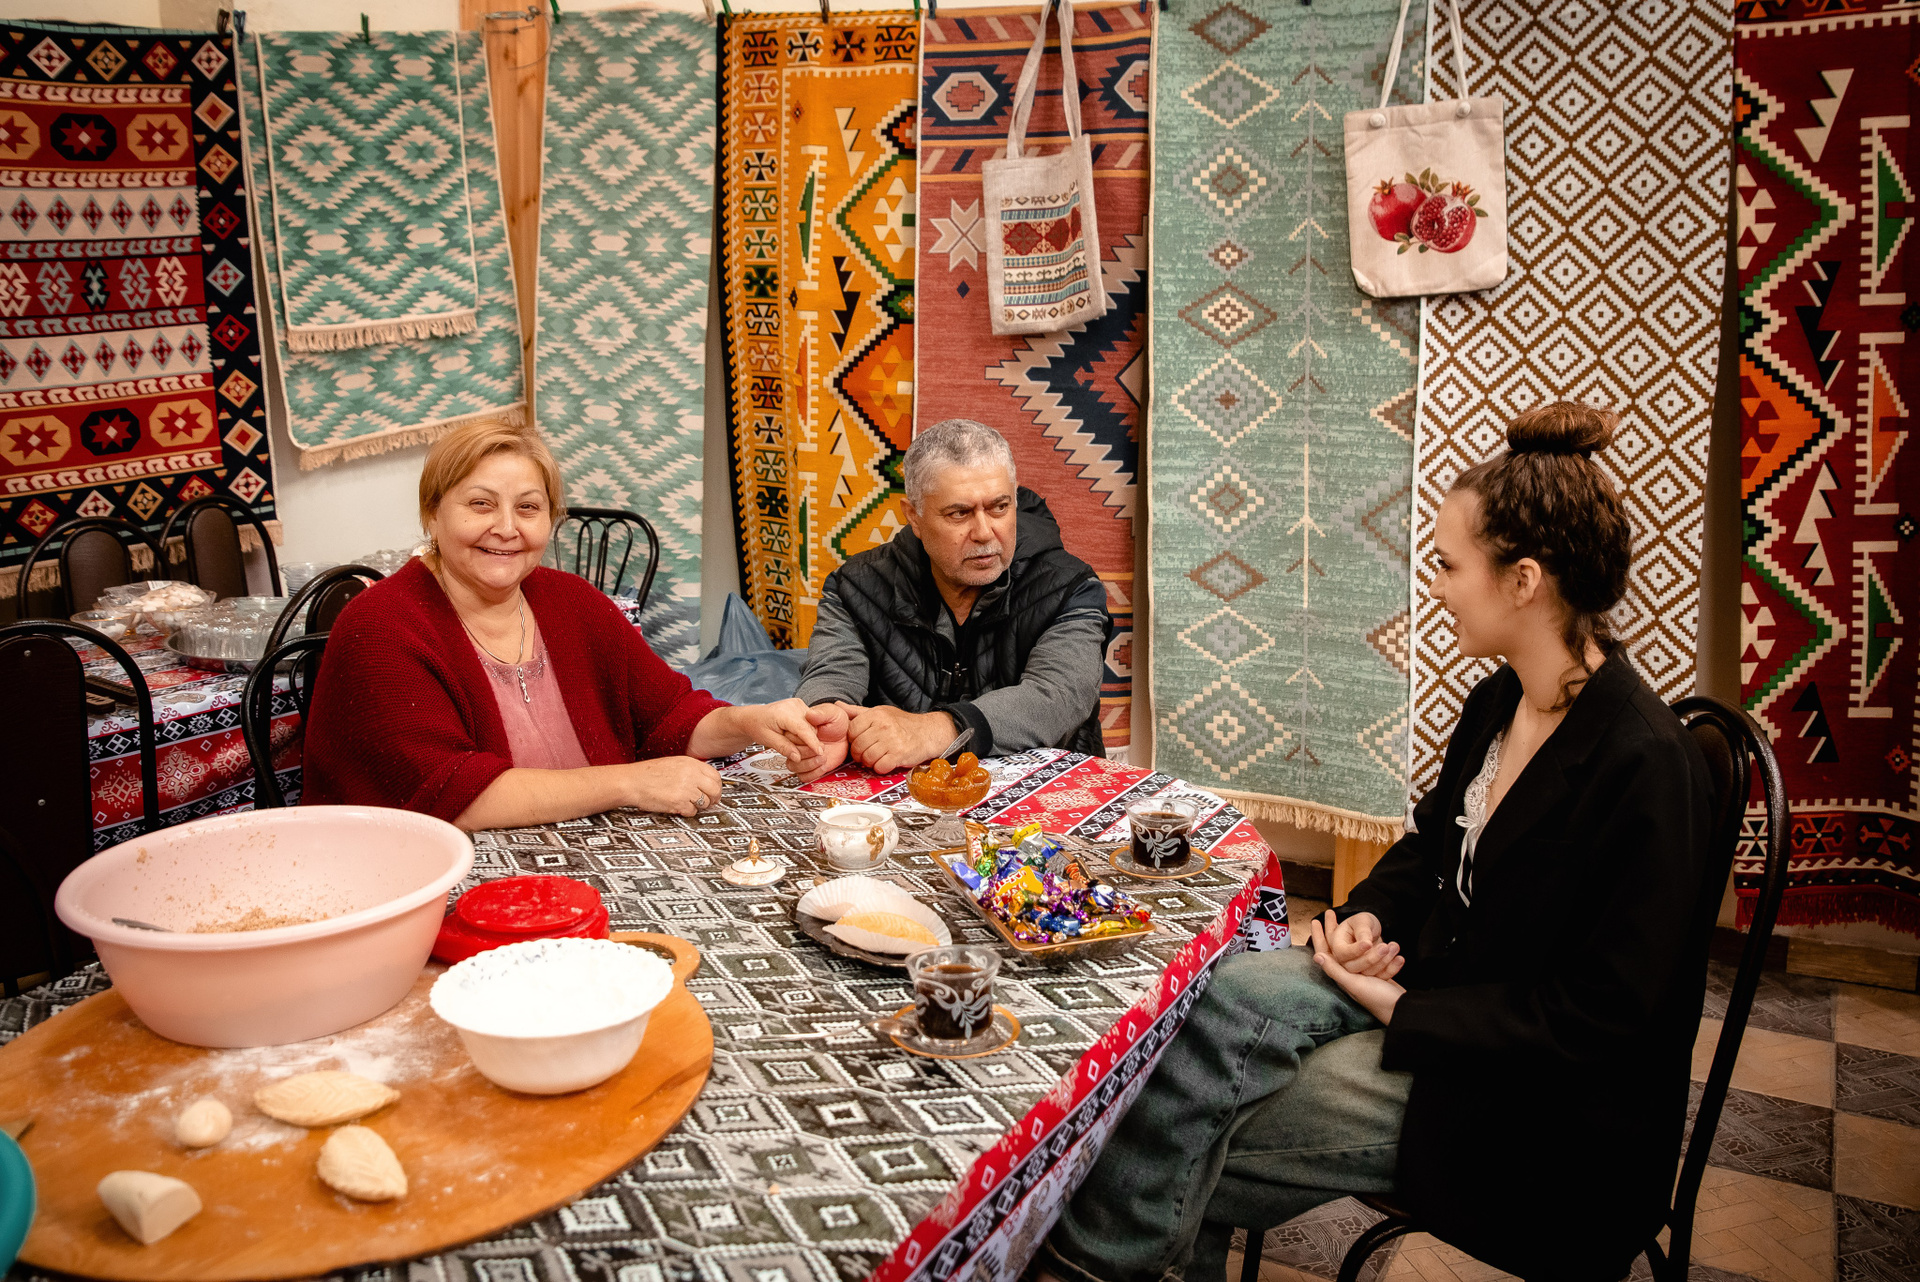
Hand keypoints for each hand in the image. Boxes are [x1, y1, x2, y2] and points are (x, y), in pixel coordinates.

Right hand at [622, 756, 722, 816]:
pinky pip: (692, 811)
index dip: (716, 786)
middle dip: (713, 798)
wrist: (632, 781)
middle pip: (714, 790)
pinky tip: (679, 807)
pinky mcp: (679, 802)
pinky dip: (687, 812)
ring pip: (705, 802)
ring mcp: (686, 789)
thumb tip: (706, 781)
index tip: (714, 792)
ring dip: (699, 806)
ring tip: (688, 804)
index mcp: (690, 763)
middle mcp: (691, 775)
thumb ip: (691, 770)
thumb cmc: (648, 774)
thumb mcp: (673, 764)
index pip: (715, 775)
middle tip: (708, 803)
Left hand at [727, 699, 828, 772]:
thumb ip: (784, 748)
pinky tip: (792, 732)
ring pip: (812, 727)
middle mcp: (794, 705)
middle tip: (786, 742)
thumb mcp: (767, 739)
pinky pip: (810, 724)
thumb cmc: (757, 725)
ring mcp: (799, 704)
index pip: (803, 729)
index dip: (812, 742)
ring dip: (804, 737)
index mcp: (783, 713)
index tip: (819, 751)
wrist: (753, 717)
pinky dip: (804, 731)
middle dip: (803, 741)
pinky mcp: (802, 707)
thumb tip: (798, 757)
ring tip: (787, 736)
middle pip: (810, 729)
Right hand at [793, 703, 850, 782]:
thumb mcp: (832, 713)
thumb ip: (821, 713)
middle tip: (822, 749)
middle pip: (790, 753)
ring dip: (809, 764)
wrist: (846, 735)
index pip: (790, 737)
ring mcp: (802, 756)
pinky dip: (812, 774)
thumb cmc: (838, 723)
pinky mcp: (809, 767)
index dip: (803, 741)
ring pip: (793, 766)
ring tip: (823, 758)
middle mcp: (797, 743)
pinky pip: (803, 776)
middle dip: (806, 753)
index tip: (817, 741)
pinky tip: (823, 766)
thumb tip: (810, 714)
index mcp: (798, 729)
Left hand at [843, 705, 957, 774]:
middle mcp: (883, 726)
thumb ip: (857, 711)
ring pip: (867, 758)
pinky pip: (880, 767)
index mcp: (876, 715)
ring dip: (869, 762)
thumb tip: (837, 705)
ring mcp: (891, 741)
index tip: (859, 742)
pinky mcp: (899, 755)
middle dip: (859, 754)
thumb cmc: (903, 723)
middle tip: (866, 754)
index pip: (851, 730)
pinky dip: (880, 768)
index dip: (853, 740)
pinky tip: (885, 762)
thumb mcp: (880, 712)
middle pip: (858, 746)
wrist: (928, 732)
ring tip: (876, 758)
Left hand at [1309, 915, 1405, 1024]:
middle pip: (1343, 949)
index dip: (1319, 937)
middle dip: (1340, 932)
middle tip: (1333, 913)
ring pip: (1366, 953)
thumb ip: (1336, 971)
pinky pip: (1383, 962)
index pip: (1326, 953)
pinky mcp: (1382, 978)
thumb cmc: (1377, 999)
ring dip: (1375, 946)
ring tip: (1385, 938)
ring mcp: (1367, 976)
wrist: (1402, 1010)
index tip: (1315, 920)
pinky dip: (1388, 957)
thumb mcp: (1354, 983)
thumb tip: (1317, 956)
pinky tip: (1395, 949)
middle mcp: (1352, 976)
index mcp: (1343, 976)